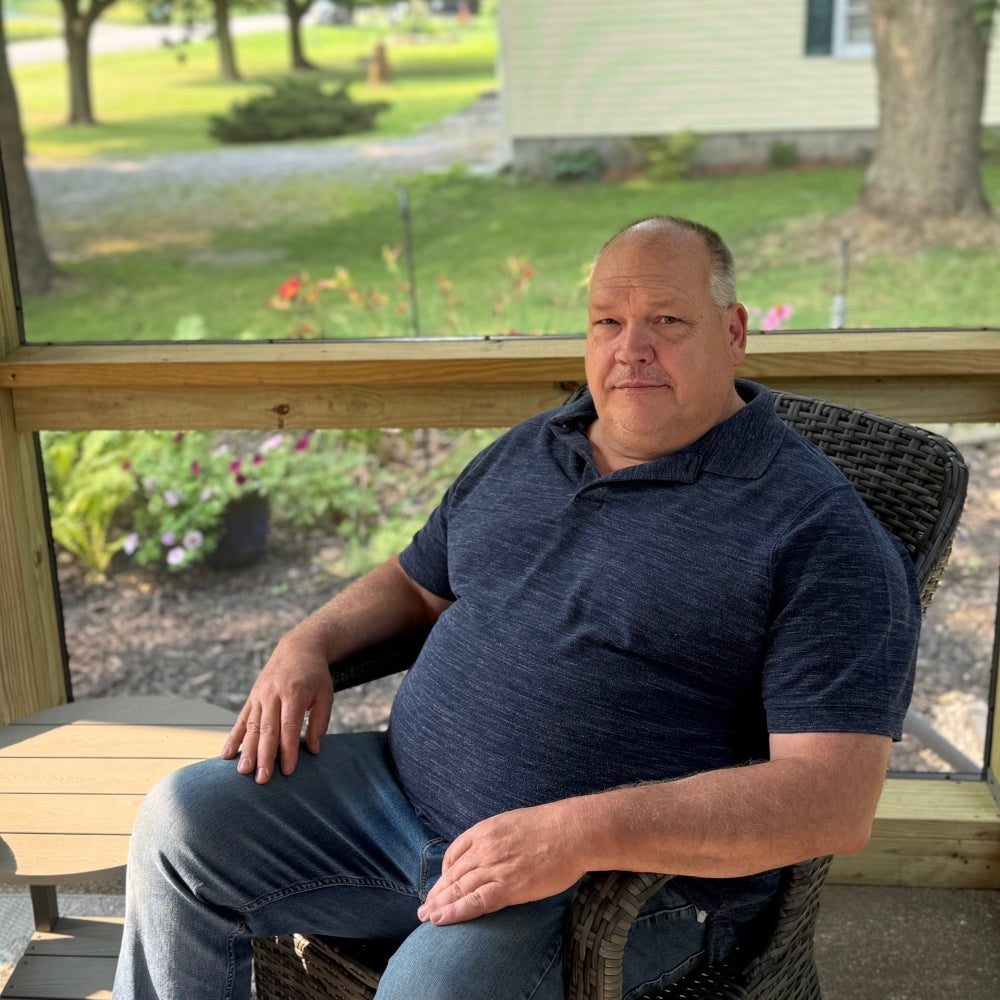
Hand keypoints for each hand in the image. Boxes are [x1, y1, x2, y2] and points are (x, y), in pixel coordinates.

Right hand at [220, 633, 333, 783]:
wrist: (298, 647)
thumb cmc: (315, 674)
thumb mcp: (325, 694)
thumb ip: (320, 721)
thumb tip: (313, 749)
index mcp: (294, 692)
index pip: (290, 726)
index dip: (288, 749)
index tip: (288, 770)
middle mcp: (273, 693)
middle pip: (268, 729)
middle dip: (264, 756)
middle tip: (261, 780)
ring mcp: (260, 695)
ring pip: (252, 726)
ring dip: (247, 750)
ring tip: (243, 772)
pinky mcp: (252, 697)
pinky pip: (241, 719)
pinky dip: (234, 738)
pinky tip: (227, 755)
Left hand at [417, 803, 587, 924]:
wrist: (572, 831)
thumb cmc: (550, 827)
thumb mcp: (514, 823)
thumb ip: (496, 837)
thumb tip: (490, 851)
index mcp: (484, 830)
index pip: (454, 854)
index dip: (444, 873)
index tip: (440, 885)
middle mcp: (484, 848)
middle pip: (453, 874)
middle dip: (437, 893)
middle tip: (424, 908)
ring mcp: (494, 867)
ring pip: (459, 889)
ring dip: (440, 905)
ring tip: (427, 917)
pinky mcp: (507, 886)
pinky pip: (475, 902)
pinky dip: (455, 911)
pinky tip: (441, 920)